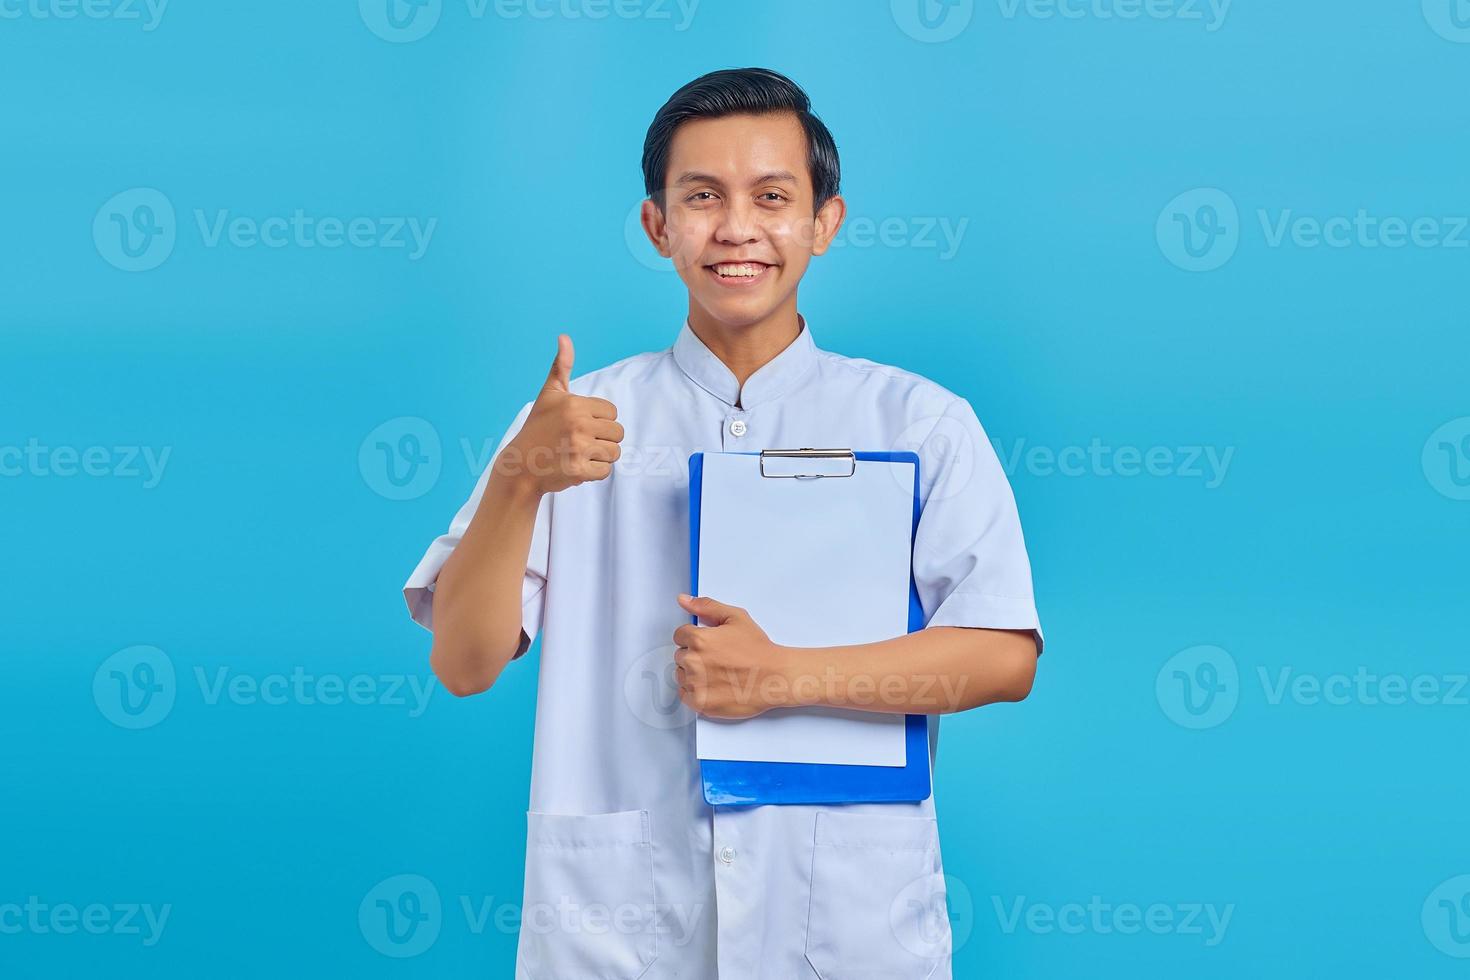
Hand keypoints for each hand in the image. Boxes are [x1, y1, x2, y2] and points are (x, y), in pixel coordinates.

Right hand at [497, 334, 623, 494]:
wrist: (520, 466)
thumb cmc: (538, 428)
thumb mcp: (549, 394)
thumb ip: (561, 366)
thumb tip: (564, 336)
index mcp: (575, 404)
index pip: (612, 412)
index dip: (600, 420)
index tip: (580, 425)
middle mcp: (578, 424)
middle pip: (618, 433)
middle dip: (603, 439)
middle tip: (580, 442)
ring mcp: (578, 448)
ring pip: (614, 452)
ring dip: (600, 456)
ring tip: (578, 454)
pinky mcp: (578, 470)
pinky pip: (605, 471)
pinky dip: (594, 472)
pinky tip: (576, 467)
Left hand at [673, 594, 786, 718]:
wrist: (774, 677)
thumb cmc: (758, 649)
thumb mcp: (736, 617)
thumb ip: (706, 606)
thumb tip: (683, 600)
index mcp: (699, 639)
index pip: (680, 636)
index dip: (694, 638)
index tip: (709, 644)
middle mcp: (693, 662)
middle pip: (680, 656)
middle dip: (695, 655)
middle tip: (718, 659)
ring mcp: (696, 684)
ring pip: (681, 675)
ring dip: (693, 674)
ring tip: (718, 673)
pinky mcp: (700, 703)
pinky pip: (684, 694)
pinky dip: (695, 691)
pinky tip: (713, 686)